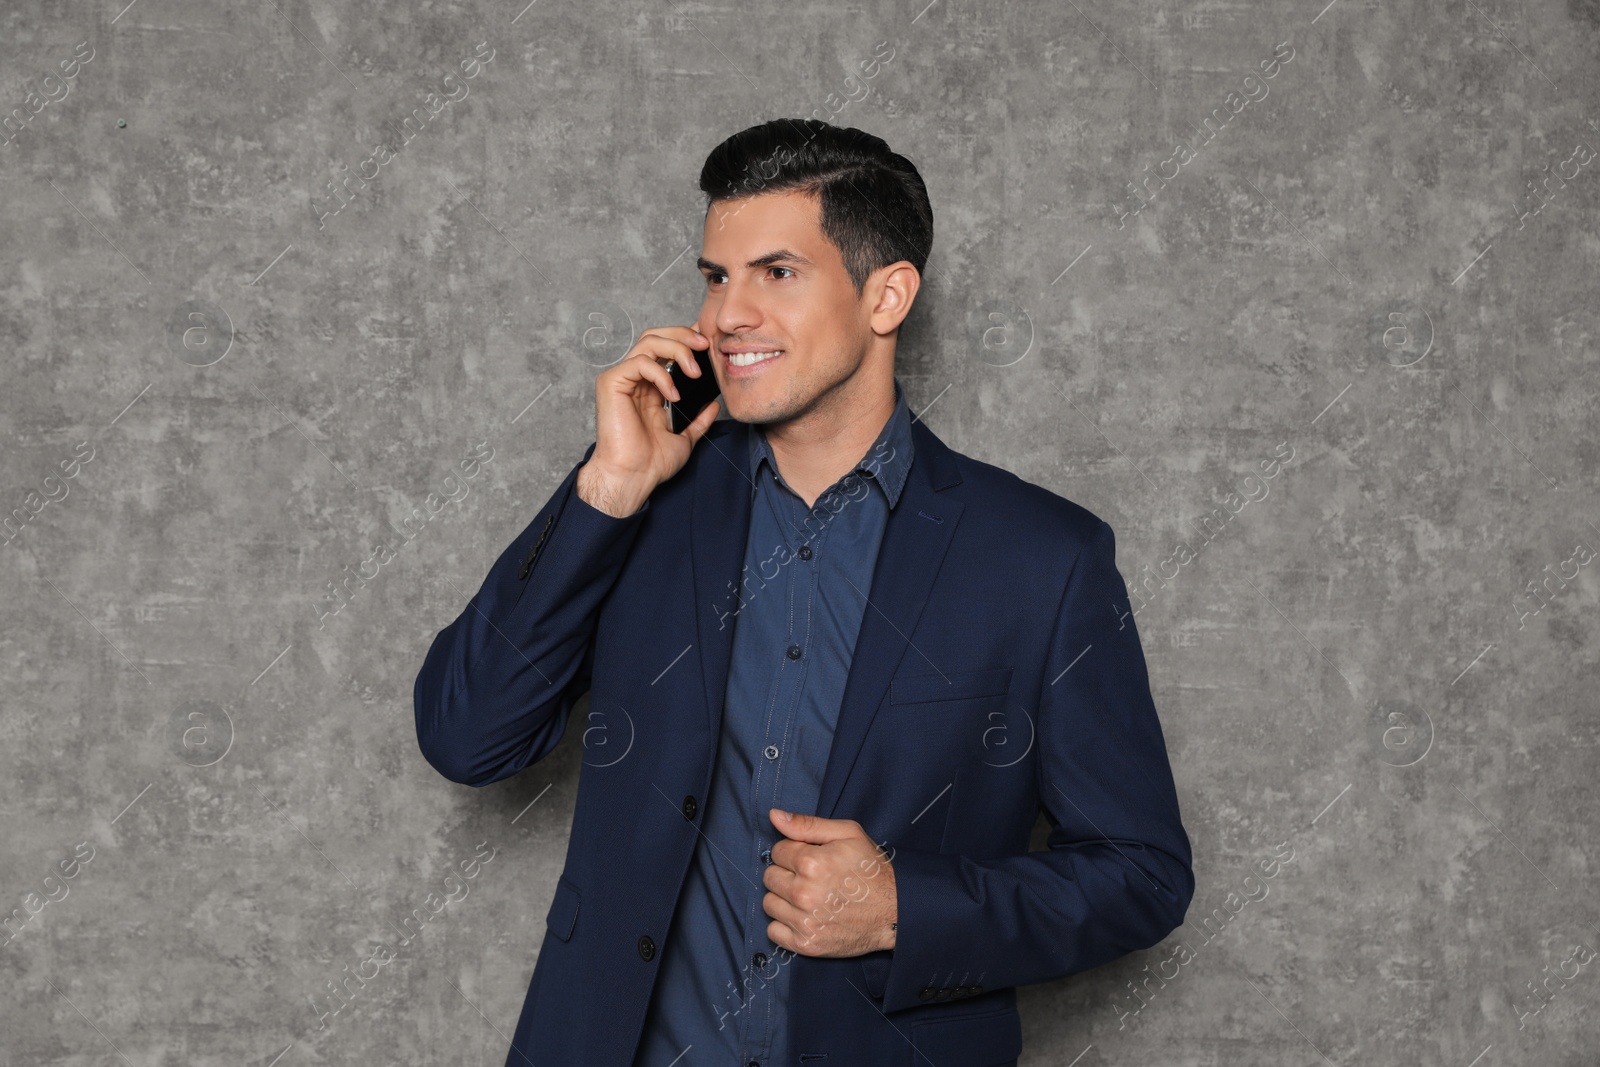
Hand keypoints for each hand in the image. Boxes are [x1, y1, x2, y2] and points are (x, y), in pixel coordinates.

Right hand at [578, 326, 719, 516]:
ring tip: (694, 371)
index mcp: (649, 387)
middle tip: (705, 345)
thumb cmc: (651, 462)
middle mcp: (635, 378)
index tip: (710, 344)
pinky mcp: (611, 382)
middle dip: (684, 335)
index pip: (666, 348)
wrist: (633, 477)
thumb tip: (714, 404)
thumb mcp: (685, 438)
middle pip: (657, 336)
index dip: (687, 339)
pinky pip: (640, 363)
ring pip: (649, 342)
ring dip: (677, 350)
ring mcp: (622, 378)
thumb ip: (699, 420)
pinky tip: (673, 394)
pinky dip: (661, 374)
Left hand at [763, 809, 896, 957]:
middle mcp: (803, 893)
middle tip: (810, 878)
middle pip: (770, 878)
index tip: (810, 859)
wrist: (895, 911)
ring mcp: (804, 922)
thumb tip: (773, 815)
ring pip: (769, 904)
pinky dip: (785, 924)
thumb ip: (807, 824)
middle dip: (786, 874)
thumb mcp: (848, 834)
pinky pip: (774, 932)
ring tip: (808, 898)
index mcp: (811, 863)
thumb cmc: (872, 869)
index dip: (793, 852)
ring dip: (784, 899)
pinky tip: (804, 917)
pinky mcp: (806, 944)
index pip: (776, 852)